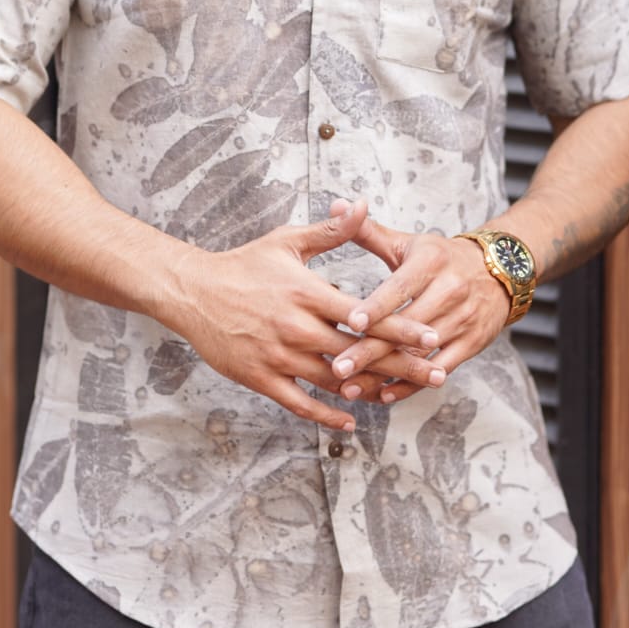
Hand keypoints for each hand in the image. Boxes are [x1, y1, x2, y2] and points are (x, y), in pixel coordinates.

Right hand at [165, 199, 440, 431]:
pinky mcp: (261, 378)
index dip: (399, 328)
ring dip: (370, 391)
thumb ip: (331, 231)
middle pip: (357, 353)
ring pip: (333, 382)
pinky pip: (300, 404)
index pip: (363, 315)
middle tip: (436, 374)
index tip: (431, 337)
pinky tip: (350, 422)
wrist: (193, 291)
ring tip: (403, 396)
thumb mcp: (287, 242)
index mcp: (306, 292)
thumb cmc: (244, 264)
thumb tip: (363, 205)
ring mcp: (278, 357)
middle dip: (399, 364)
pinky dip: (327, 416)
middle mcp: (295, 327)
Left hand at [326, 219, 510, 404]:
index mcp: (431, 262)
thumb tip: (337, 204)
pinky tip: (383, 395)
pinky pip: (440, 368)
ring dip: (385, 373)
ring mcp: (464, 318)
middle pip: (406, 326)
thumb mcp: (409, 242)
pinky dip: (412, 384)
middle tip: (337, 367)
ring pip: (421, 352)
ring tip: (351, 388)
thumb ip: (369, 231)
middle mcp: (451, 290)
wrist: (500, 268)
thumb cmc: (440, 257)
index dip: (375, 306)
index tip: (349, 321)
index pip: (400, 287)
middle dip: (371, 349)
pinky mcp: (474, 342)